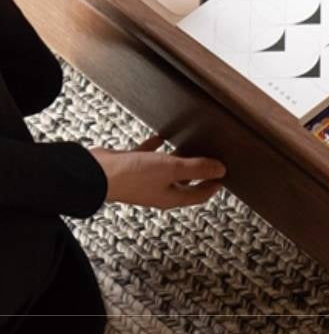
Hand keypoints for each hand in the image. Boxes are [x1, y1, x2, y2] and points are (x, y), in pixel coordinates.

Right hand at [90, 134, 225, 207]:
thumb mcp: (172, 169)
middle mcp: (158, 191)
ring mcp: (144, 180)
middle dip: (198, 174)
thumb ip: (196, 168)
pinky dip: (157, 147)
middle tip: (211, 161)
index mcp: (170, 197)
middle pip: (183, 183)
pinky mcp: (133, 168)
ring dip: (179, 160)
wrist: (97, 174)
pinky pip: (149, 156)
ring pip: (167, 170)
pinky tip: (161, 136)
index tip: (225, 176)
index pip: (197, 195)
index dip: (212, 186)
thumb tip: (221, 170)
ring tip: (191, 146)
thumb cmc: (133, 176)